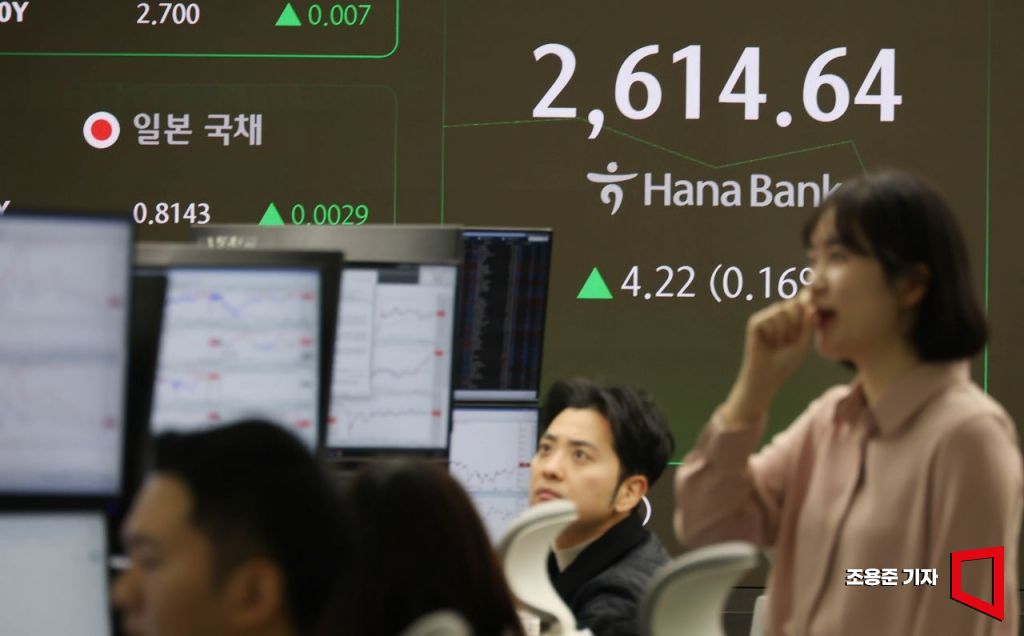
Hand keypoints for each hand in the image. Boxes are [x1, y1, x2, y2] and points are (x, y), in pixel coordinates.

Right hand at [722, 290, 816, 425]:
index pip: (803, 306)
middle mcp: (778, 316)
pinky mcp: (755, 322)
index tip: (801, 335)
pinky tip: (768, 342)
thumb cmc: (786, 362)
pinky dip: (773, 333)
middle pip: (793, 304)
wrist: (767, 376)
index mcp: (791, 319)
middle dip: (796, 324)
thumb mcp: (804, 342)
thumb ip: (808, 323)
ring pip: (781, 310)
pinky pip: (769, 318)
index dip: (806, 316)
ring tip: (778, 344)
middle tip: (788, 342)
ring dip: (784, 331)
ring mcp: (766, 318)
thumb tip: (808, 304)